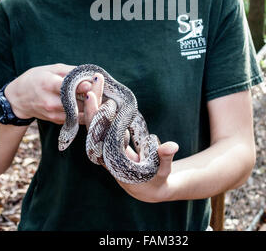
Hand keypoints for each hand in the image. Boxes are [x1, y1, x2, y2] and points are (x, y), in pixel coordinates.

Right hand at [4, 64, 93, 124]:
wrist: (19, 98)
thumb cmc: (38, 78)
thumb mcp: (52, 69)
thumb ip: (72, 71)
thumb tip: (91, 75)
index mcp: (48, 84)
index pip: (68, 88)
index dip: (83, 86)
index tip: (94, 82)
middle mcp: (50, 102)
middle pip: (77, 102)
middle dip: (91, 95)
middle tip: (101, 88)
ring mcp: (53, 114)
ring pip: (79, 113)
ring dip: (90, 105)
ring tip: (98, 95)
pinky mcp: (56, 121)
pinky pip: (76, 118)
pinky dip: (85, 112)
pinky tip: (91, 103)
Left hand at [83, 74, 178, 202]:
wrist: (146, 189)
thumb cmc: (154, 180)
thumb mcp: (161, 171)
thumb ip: (165, 158)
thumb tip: (171, 146)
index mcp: (113, 159)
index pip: (100, 135)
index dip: (97, 117)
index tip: (96, 98)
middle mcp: (105, 150)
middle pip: (94, 123)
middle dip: (94, 101)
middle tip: (96, 79)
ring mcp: (106, 142)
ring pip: (96, 119)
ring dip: (97, 99)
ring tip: (98, 78)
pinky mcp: (110, 137)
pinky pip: (102, 118)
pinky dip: (102, 103)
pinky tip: (103, 88)